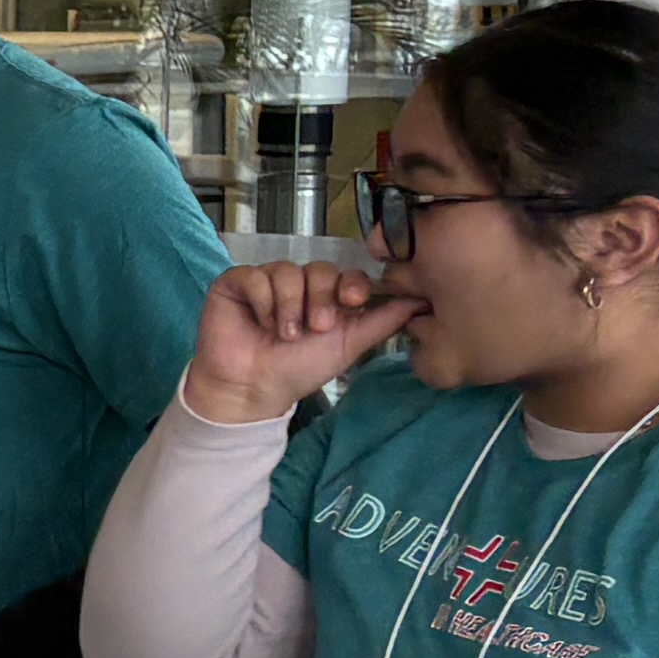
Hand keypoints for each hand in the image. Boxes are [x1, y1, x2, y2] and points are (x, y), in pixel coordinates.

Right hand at [186, 255, 422, 422]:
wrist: (253, 388)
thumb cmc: (299, 369)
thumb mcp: (349, 346)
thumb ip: (382, 322)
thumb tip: (422, 303)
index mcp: (326, 297)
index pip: (345, 274)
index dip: (350, 283)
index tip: (352, 302)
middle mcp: (298, 285)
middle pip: (318, 269)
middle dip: (320, 298)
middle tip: (316, 327)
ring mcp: (266, 282)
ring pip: (287, 271)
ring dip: (290, 304)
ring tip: (285, 334)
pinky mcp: (236, 283)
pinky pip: (255, 276)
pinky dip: (263, 300)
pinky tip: (261, 322)